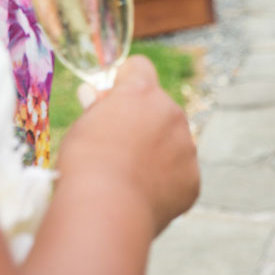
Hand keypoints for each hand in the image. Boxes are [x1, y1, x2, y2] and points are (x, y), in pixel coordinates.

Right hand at [56, 55, 199, 233]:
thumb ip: (96, 108)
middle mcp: (171, 112)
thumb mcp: (82, 127)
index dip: (124, 80)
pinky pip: (179, 175)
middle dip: (141, 122)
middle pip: (158, 108)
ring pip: (172, 142)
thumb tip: (92, 93)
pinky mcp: (192, 178)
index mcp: (142, 93)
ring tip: (126, 178)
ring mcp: (186, 146)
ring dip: (156, 153)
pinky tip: (140, 197)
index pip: (139, 67)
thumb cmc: (86, 163)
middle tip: (115, 148)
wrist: (107, 208)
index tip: (112, 98)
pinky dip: (164, 184)